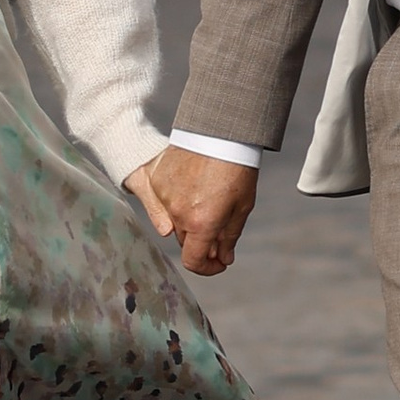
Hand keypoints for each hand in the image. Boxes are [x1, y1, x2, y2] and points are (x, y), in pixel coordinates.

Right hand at [126, 144, 257, 276]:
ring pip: (174, 223)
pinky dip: (179, 203)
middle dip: (203, 241)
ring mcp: (164, 197)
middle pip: (186, 241)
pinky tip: (196, 188)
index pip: (194, 261)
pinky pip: (166, 203)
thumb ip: (229, 237)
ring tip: (209, 201)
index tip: (219, 262)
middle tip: (220, 229)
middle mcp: (177, 214)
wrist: (218, 131)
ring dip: (190, 221)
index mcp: (200, 223)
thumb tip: (224, 257)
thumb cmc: (236, 167)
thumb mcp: (241, 206)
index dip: (208, 268)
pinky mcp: (158, 182)